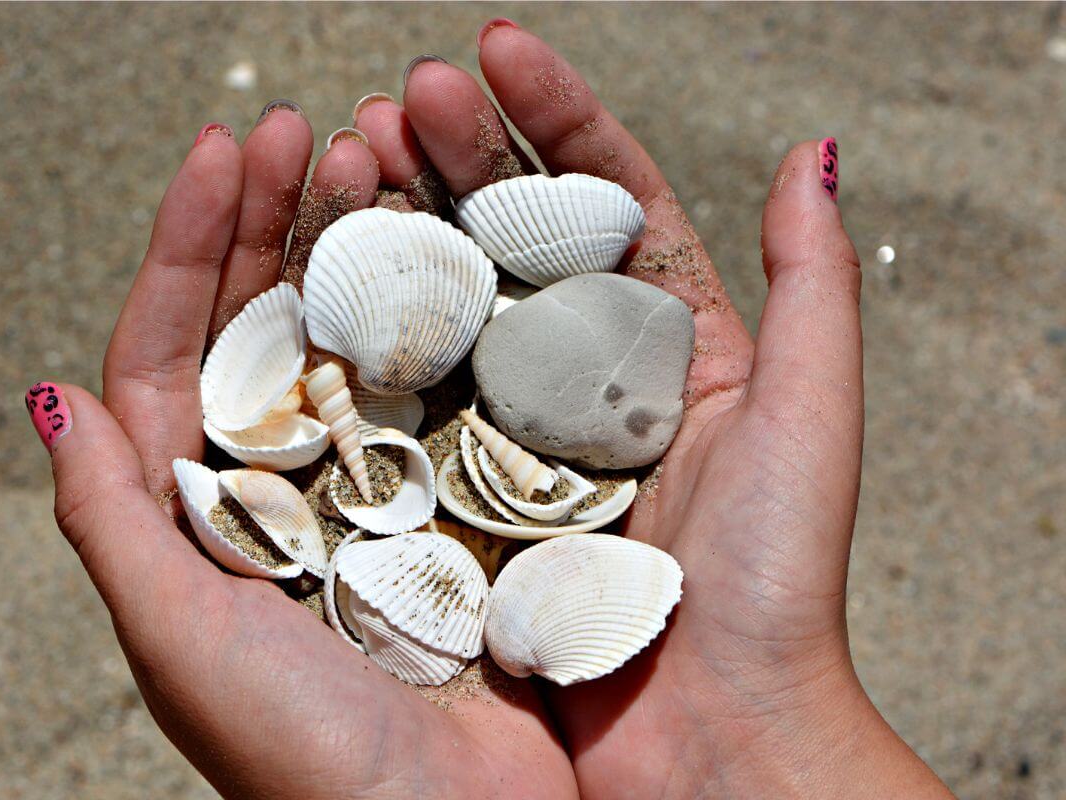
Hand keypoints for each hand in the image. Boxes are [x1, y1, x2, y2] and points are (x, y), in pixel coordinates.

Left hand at [25, 111, 575, 797]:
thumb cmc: (309, 767)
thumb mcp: (182, 644)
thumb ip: (115, 524)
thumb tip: (48, 397)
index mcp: (204, 515)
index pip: (173, 352)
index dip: (188, 247)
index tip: (224, 154)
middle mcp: (285, 490)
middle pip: (262, 328)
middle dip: (271, 222)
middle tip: (300, 131)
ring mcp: (375, 489)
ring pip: (352, 343)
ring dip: (356, 251)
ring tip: (374, 162)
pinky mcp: (457, 504)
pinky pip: (439, 392)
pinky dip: (442, 321)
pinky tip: (452, 257)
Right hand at [354, 20, 954, 798]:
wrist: (704, 749)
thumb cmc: (770, 594)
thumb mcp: (809, 419)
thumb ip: (814, 283)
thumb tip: (815, 153)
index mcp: (665, 346)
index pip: (606, 199)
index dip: (553, 116)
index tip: (495, 48)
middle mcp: (581, 380)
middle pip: (511, 239)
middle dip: (457, 155)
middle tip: (399, 96)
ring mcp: (510, 433)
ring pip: (447, 305)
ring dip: (399, 224)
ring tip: (348, 152)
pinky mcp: (456, 494)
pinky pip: (405, 398)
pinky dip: (366, 331)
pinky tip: (324, 272)